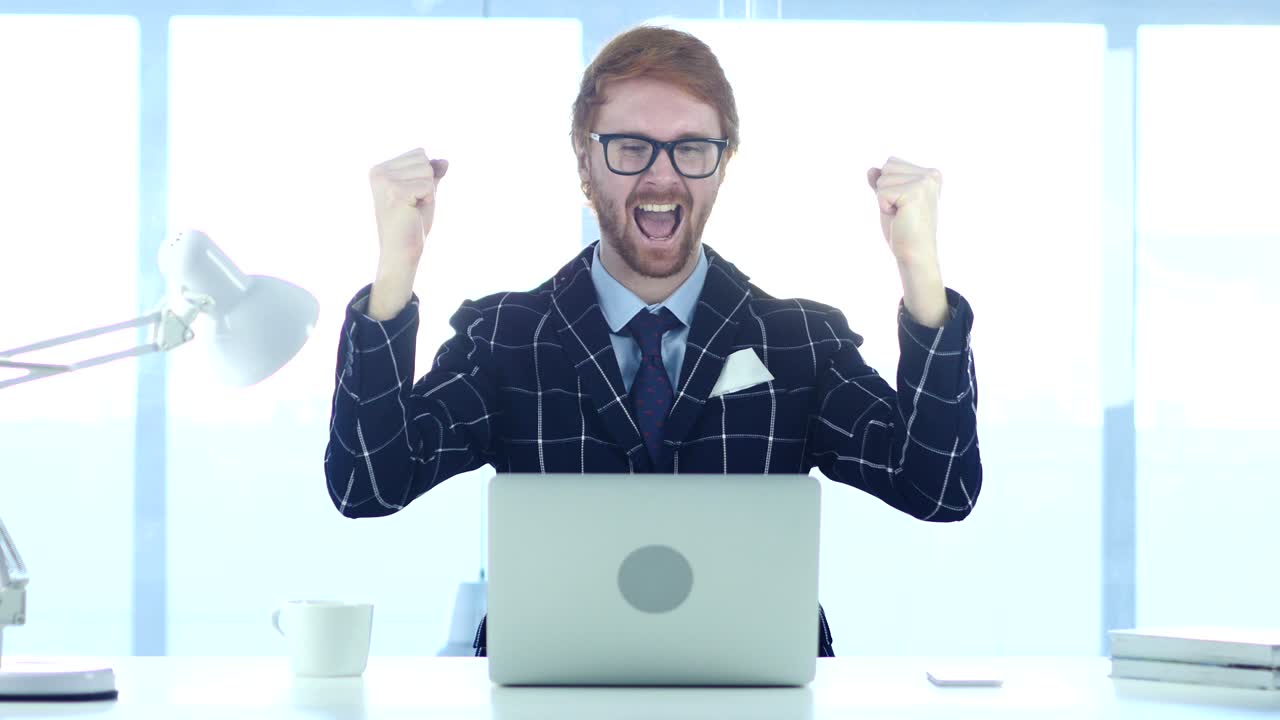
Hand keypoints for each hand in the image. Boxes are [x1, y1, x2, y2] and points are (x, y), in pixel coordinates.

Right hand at [367, 149, 447, 319]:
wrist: (401, 251)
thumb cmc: (411, 223)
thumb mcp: (423, 193)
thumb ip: (431, 174)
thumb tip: (444, 161)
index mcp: (380, 168)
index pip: (419, 153)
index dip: (424, 177)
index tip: (411, 197)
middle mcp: (378, 171)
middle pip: (423, 160)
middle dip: (427, 184)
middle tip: (413, 204)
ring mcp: (384, 181)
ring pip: (427, 171)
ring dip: (427, 192)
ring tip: (412, 208)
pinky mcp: (395, 192)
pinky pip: (428, 185)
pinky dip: (428, 200)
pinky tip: (413, 211)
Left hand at [866, 157, 940, 267]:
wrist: (914, 253)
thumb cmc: (904, 229)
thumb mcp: (891, 200)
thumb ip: (883, 183)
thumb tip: (871, 170)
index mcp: (931, 174)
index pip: (892, 162)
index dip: (888, 185)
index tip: (903, 204)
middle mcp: (931, 175)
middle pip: (888, 166)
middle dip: (885, 190)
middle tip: (901, 210)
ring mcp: (924, 183)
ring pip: (883, 178)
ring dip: (884, 199)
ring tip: (901, 214)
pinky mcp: (914, 193)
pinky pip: (881, 192)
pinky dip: (883, 206)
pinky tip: (899, 217)